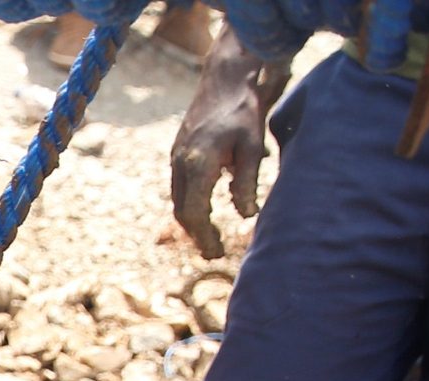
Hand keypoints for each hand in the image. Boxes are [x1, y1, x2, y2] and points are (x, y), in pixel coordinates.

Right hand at [170, 25, 290, 258]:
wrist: (225, 78)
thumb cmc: (243, 110)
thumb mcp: (253, 147)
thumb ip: (246, 183)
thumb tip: (246, 215)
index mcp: (198, 164)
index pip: (194, 212)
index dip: (205, 236)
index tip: (217, 253)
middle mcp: (180, 163)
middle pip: (182, 212)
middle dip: (197, 235)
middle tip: (214, 252)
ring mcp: (175, 157)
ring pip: (178, 201)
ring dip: (192, 221)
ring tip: (210, 236)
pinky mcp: (178, 151)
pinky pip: (179, 187)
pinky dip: (189, 204)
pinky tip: (204, 209)